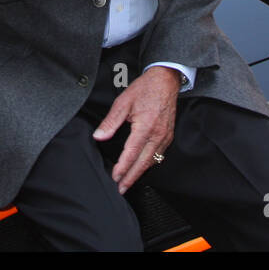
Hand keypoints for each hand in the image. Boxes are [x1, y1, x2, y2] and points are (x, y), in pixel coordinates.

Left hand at [93, 66, 178, 193]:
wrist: (165, 80)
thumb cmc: (145, 89)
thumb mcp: (123, 102)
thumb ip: (110, 122)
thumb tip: (99, 136)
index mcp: (145, 126)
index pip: (131, 153)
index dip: (122, 167)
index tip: (115, 177)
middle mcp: (157, 134)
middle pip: (143, 162)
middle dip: (131, 177)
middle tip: (121, 189)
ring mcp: (165, 136)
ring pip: (152, 161)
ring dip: (140, 172)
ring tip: (129, 181)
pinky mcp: (168, 135)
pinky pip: (159, 154)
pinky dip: (149, 163)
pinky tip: (142, 167)